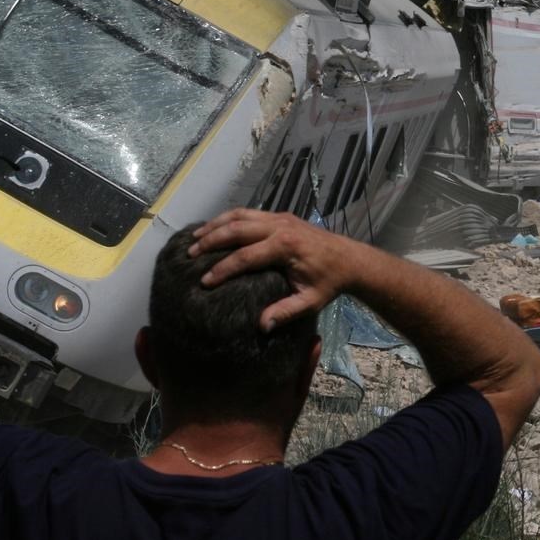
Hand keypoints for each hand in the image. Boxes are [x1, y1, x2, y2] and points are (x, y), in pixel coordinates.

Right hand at [190, 210, 357, 330]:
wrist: (349, 259)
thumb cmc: (329, 282)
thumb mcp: (310, 302)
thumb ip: (286, 312)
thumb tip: (262, 325)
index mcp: (286, 246)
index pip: (245, 257)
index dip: (222, 269)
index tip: (204, 282)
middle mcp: (280, 226)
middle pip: (236, 229)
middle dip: (211, 241)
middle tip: (189, 255)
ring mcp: (280, 218)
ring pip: (240, 215)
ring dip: (215, 225)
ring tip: (194, 239)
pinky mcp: (280, 216)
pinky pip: (248, 213)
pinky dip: (228, 219)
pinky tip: (214, 229)